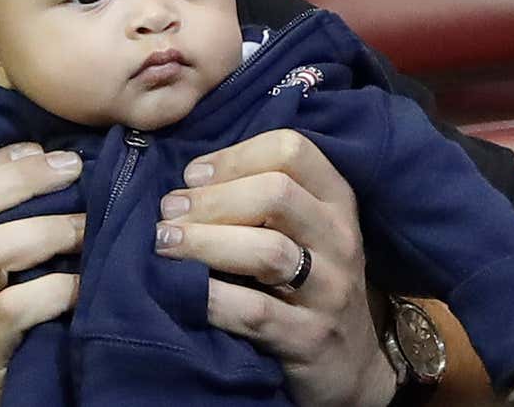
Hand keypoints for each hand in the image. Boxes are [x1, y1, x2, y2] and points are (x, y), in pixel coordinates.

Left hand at [153, 130, 396, 406]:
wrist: (349, 363)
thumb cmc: (306, 282)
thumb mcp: (303, 229)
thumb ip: (260, 195)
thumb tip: (185, 177)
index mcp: (336, 200)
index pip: (291, 149)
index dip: (234, 156)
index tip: (191, 176)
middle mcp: (340, 237)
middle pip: (276, 193)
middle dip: (211, 200)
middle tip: (167, 213)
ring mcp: (330, 290)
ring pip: (268, 250)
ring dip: (204, 242)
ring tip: (164, 243)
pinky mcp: (310, 338)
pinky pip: (254, 311)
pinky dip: (210, 297)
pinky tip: (180, 289)